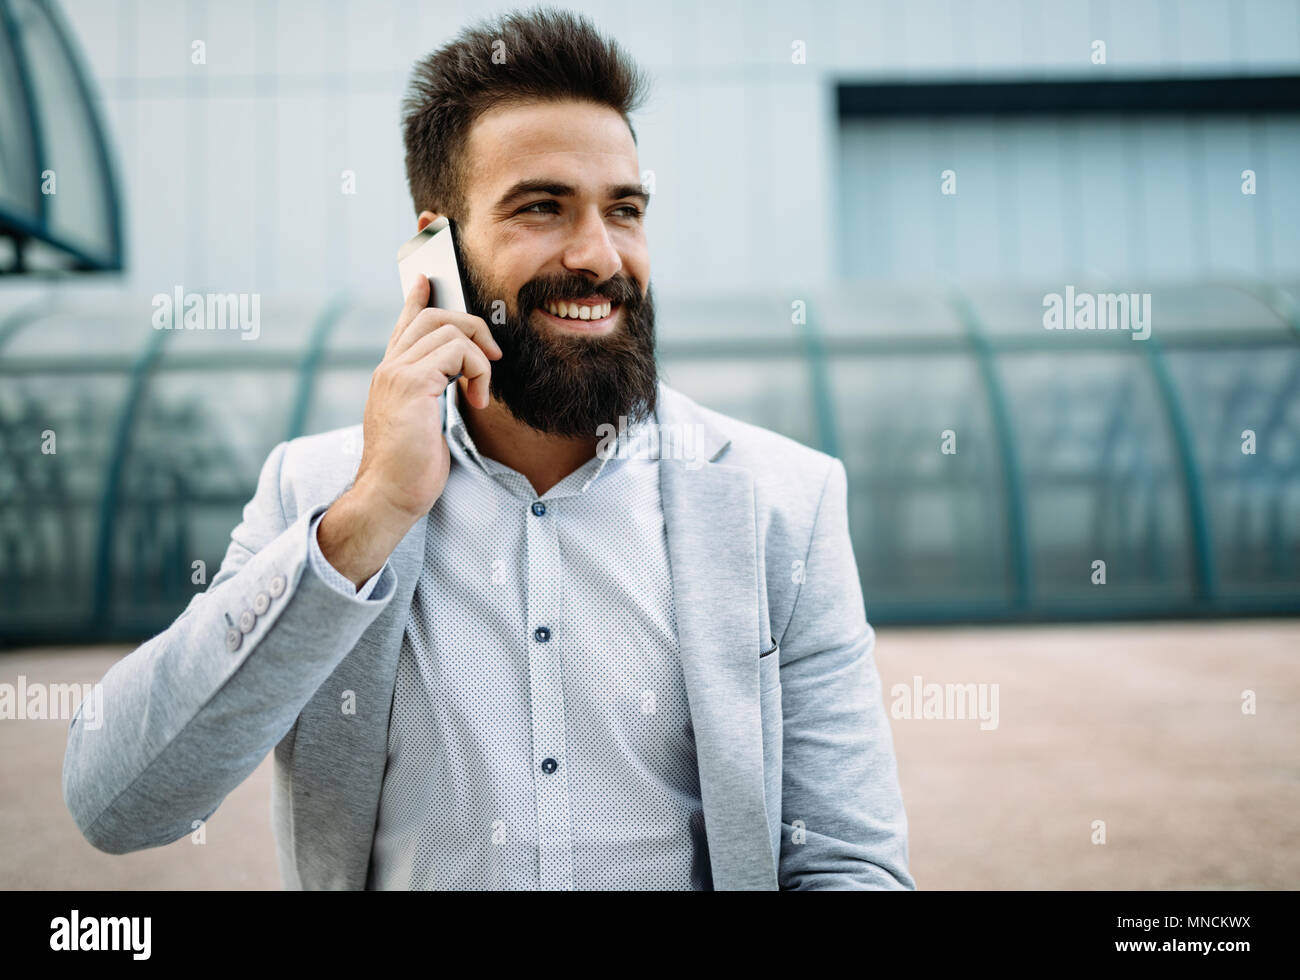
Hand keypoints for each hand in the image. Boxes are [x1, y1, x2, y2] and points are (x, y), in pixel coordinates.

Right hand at [318, 275, 502, 585]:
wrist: (389, 496)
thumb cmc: (410, 469)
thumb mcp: (424, 424)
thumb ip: (433, 396)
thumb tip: (457, 384)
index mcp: (391, 375)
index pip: (405, 323)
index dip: (416, 297)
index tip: (425, 275)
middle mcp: (389, 367)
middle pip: (432, 314)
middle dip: (472, 326)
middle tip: (492, 358)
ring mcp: (396, 372)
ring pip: (447, 326)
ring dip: (478, 355)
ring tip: (481, 391)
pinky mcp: (412, 384)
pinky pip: (456, 351)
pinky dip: (477, 372)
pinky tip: (478, 401)